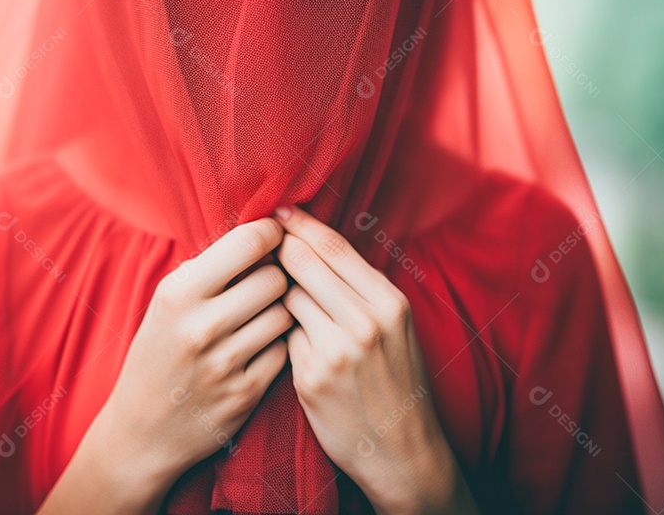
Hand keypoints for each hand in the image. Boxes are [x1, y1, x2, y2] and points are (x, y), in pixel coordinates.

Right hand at [100, 217, 293, 487]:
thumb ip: (209, 266)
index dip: (271, 234)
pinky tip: (261, 347)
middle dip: (277, 275)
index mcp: (179, 293)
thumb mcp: (167, 302)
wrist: (141, 431)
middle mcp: (202, 326)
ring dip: (281, 310)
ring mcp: (225, 363)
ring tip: (262, 315)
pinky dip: (278, 345)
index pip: (249, 242)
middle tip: (266, 282)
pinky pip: (285, 350)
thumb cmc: (159, 352)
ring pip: (285, 312)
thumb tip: (263, 229)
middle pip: (274, 277)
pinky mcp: (245, 393)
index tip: (274, 236)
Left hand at [272, 206, 478, 513]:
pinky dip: (283, 334)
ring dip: (277, 294)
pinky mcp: (312, 377)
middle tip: (262, 242)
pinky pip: (284, 336)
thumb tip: (315, 244)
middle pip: (303, 263)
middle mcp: (366, 322)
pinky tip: (288, 342)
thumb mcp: (397, 327)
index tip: (280, 213)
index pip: (335, 246)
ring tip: (276, 299)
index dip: (301, 225)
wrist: (401, 450)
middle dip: (279, 250)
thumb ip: (361, 289)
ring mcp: (338, 350)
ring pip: (287, 297)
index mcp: (390, 302)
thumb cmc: (395, 381)